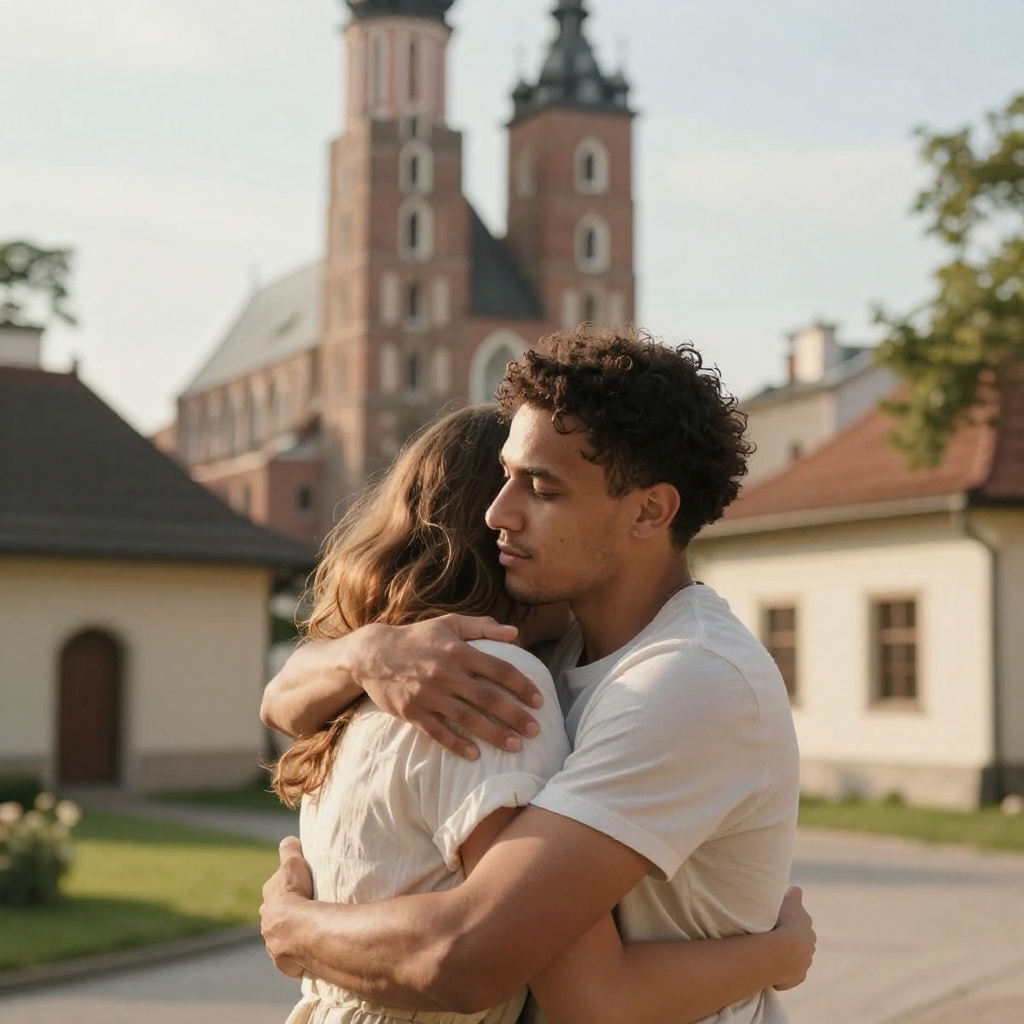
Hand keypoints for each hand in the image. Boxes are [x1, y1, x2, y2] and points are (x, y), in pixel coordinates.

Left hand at [261, 837, 314, 976]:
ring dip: (293, 937)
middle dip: (287, 917)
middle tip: (306, 913)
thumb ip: (289, 851)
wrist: (298, 928)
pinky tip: (310, 953)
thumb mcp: (293, 864)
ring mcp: (275, 947)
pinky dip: (300, 957)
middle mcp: (267, 926)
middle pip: (276, 919)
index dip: (287, 892)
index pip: (275, 896)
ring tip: (310, 934)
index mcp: (268, 903)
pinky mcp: (286, 963)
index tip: (298, 890)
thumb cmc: (296, 893)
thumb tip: (288, 840)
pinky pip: (293, 960)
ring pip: (283, 940)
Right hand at [357, 614, 543, 759]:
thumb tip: (515, 632)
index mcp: (458, 651)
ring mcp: (428, 695)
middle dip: (514, 715)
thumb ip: (482, 626)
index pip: (498, 669)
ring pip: (466, 718)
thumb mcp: (449, 624)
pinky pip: (438, 732)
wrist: (373, 654)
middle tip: (535, 730)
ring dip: (493, 734)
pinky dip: (457, 744)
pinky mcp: (412, 712)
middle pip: (487, 698)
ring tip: (515, 745)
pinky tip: (475, 755)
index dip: (521, 685)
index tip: (539, 701)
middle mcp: (445, 674)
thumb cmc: (417, 637)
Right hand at [771, 886, 815, 990]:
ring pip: (797, 956)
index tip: (782, 916)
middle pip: (801, 938)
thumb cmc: (783, 923)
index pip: (801, 918)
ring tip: (771, 952)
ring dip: (787, 954)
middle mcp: (810, 943)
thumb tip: (796, 889)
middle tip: (774, 934)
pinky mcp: (798, 976)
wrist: (784, 952)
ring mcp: (805, 961)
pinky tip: (772, 967)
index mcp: (806, 923)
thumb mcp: (788, 902)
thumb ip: (794, 895)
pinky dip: (783, 970)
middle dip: (791, 936)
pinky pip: (790, 973)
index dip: (791, 917)